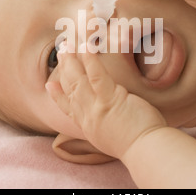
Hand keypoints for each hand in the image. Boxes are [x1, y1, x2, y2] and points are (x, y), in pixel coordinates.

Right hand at [46, 47, 166, 159]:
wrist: (146, 151)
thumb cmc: (138, 145)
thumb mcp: (111, 138)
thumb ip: (104, 123)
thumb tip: (109, 112)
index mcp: (88, 127)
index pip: (68, 109)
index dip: (57, 96)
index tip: (49, 85)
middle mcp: (87, 118)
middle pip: (71, 89)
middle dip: (64, 68)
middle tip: (61, 51)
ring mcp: (96, 109)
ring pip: (78, 80)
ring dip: (71, 60)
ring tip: (67, 44)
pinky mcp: (110, 100)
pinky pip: (96, 76)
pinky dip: (90, 60)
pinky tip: (86, 47)